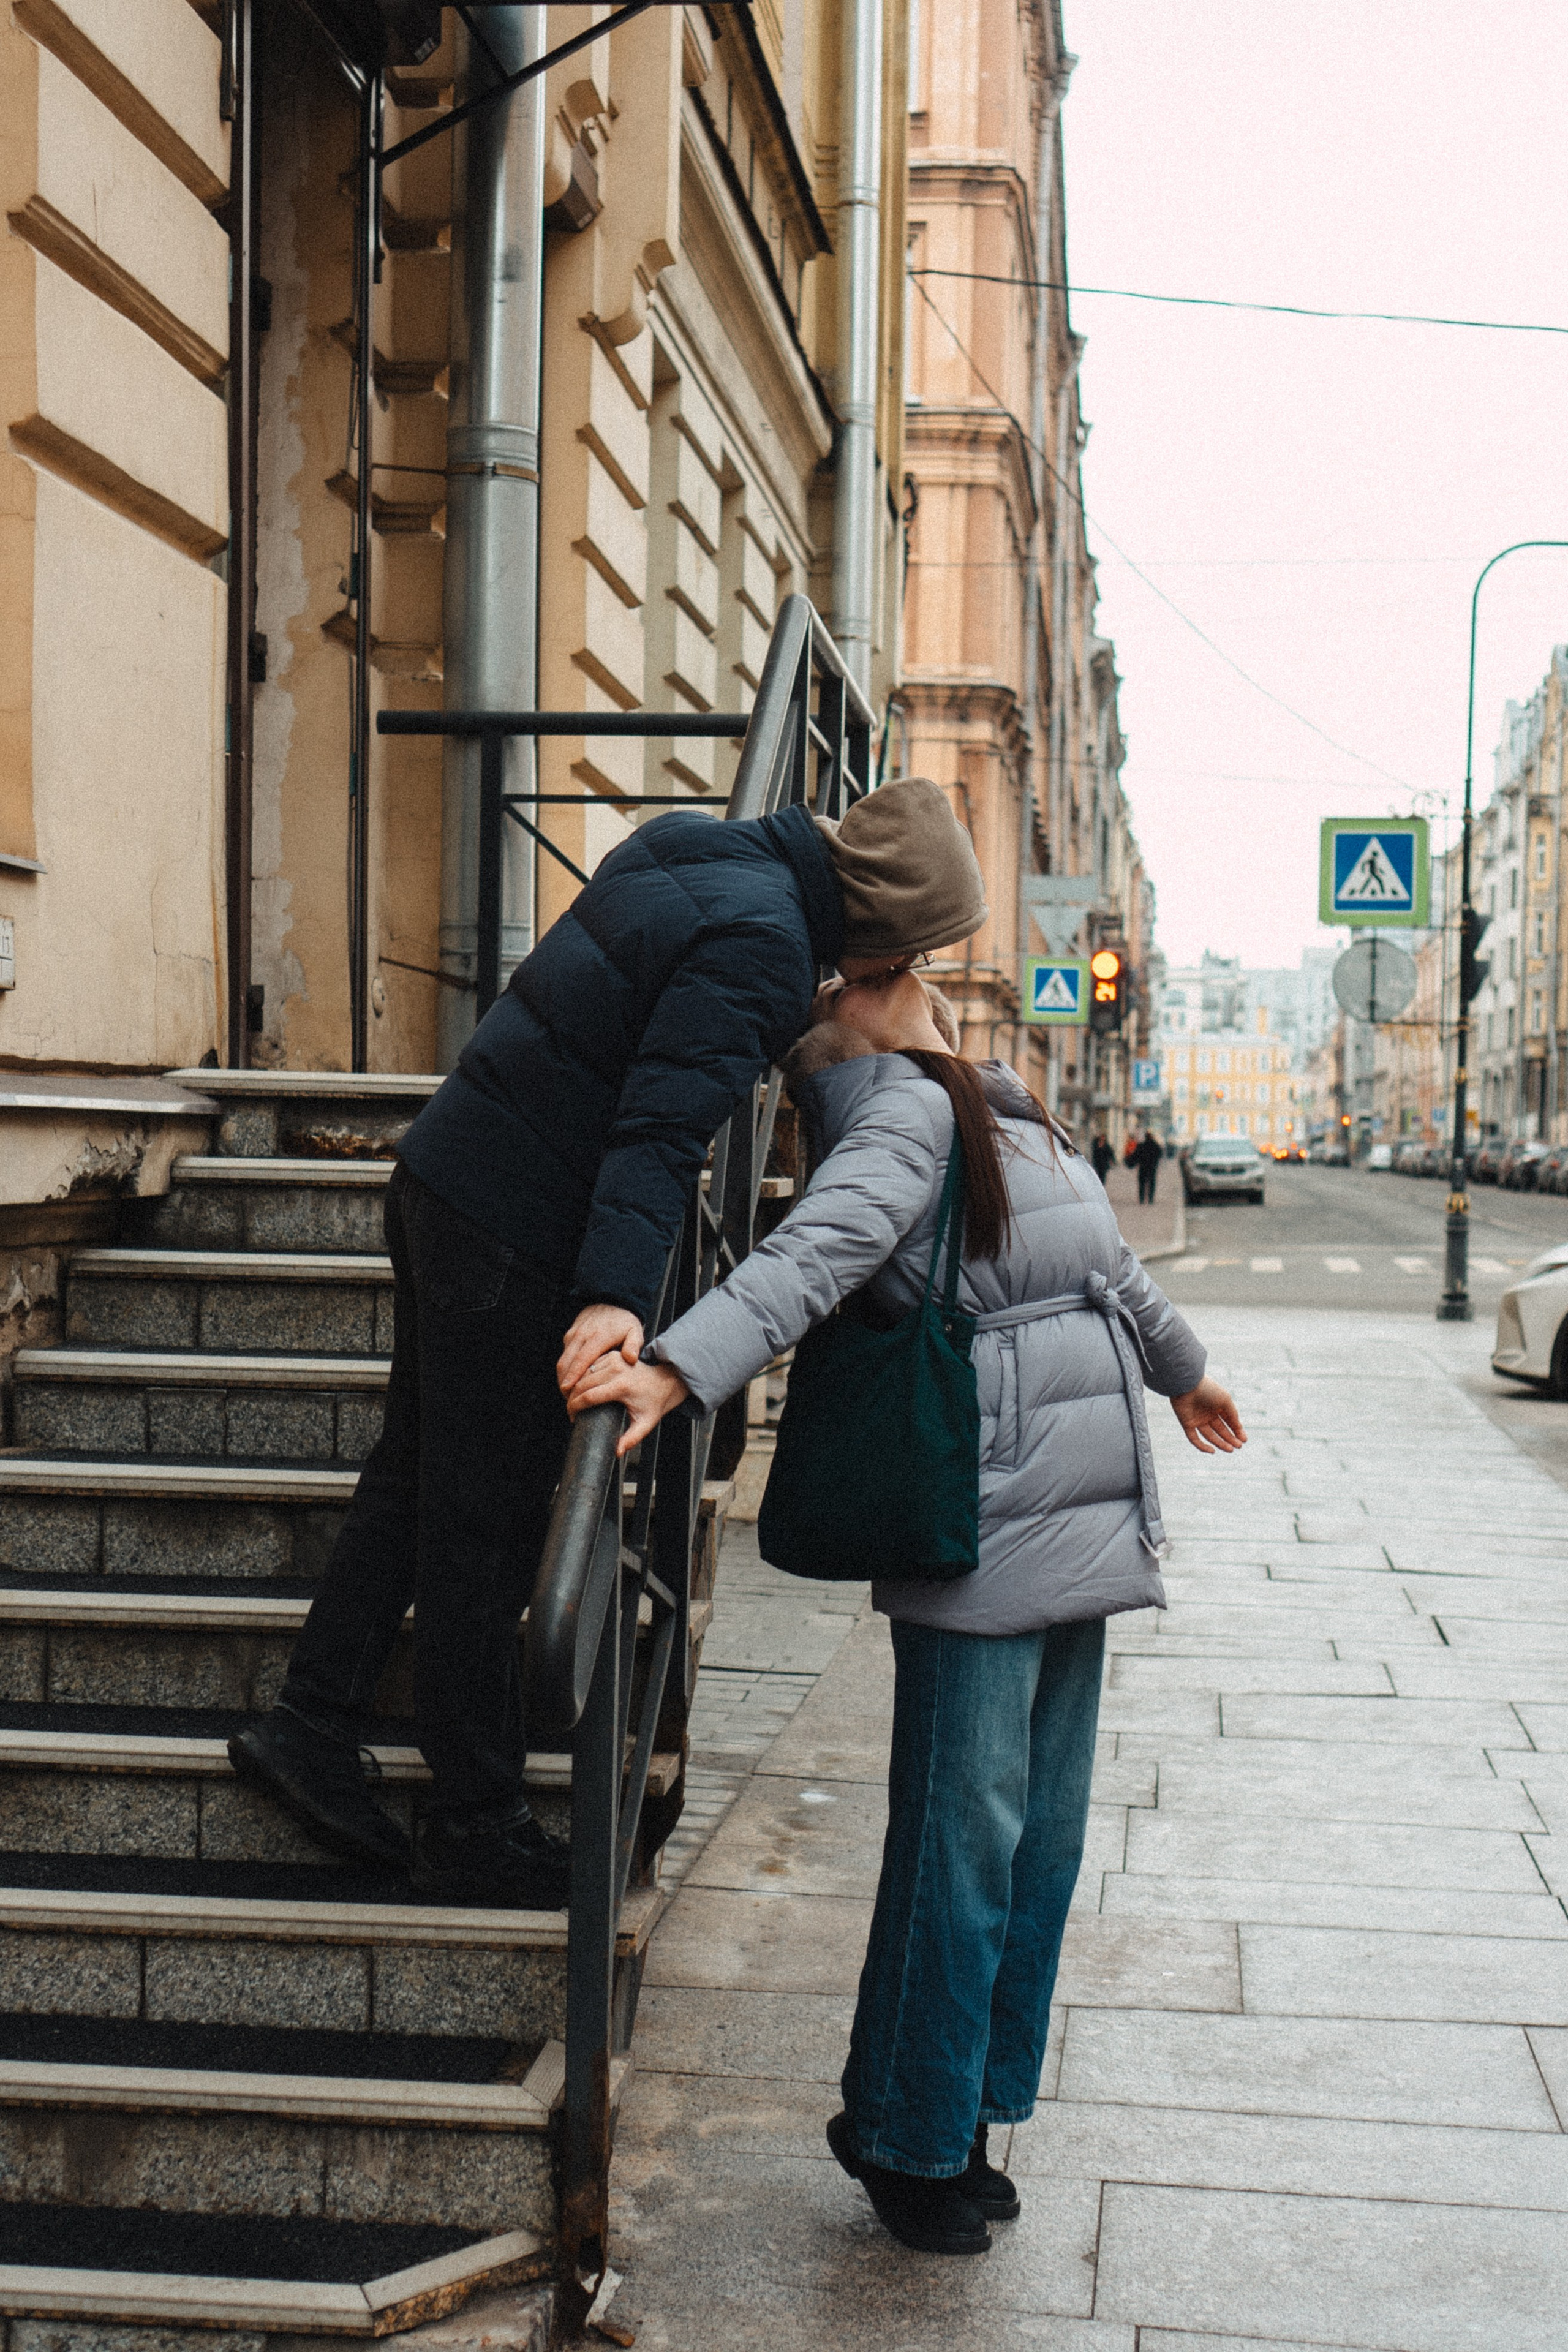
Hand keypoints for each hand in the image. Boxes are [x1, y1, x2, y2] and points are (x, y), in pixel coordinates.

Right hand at [557, 1305, 643, 1396]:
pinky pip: (564, 1354)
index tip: (568, 1391)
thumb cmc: (624, 1321)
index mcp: (598, 1337)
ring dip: (562, 1377)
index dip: (573, 1376)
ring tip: (568, 1394)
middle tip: (568, 1400)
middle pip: (566, 1363)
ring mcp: (574, 1335)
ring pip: (562, 1360)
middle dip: (564, 1382)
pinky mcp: (570, 1335)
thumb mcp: (635, 1331)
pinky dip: (565, 1369)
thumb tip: (630, 1359)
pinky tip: (571, 1381)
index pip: (581, 1360)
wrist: (610, 1301)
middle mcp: (582, 1335)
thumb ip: (634, 1345)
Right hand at [567, 1353, 689, 1455]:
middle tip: (570, 1411)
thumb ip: (631, 1439)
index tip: (572, 1417)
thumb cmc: (653, 1404)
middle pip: (582, 1383)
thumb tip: (617, 1452)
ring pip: (583, 1373)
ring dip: (574, 1386)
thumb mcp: (645, 1424)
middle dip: (571, 1398)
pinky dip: (582, 1376)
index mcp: (622, 1386)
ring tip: (572, 1400)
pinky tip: (579, 1387)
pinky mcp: (612, 1355)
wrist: (664, 1382)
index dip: (575, 1408)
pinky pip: (590, 1365)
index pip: (589, 1396)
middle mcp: (617, 1370)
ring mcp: (614, 1360)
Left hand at [1170, 1376, 1245, 1454]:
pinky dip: (1202, 1446)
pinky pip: (1194, 1438)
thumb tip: (1239, 1428)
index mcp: (1218, 1405)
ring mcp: (1197, 1419)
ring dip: (1220, 1443)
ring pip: (1210, 1435)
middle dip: (1230, 1438)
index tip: (1244, 1439)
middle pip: (1220, 1429)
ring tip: (1231, 1449)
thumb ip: (1233, 1414)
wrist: (1187, 1385)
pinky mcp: (1187, 1424)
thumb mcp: (1225, 1400)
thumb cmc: (1208, 1389)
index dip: (1237, 1430)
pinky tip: (1213, 1451)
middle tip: (1239, 1446)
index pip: (1229, 1421)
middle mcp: (1208, 1413)